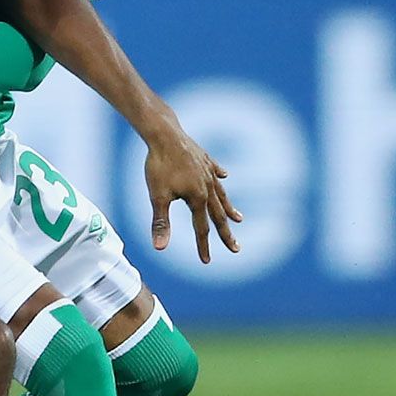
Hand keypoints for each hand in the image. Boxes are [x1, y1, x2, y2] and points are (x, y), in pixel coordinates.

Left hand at [143, 124, 240, 262]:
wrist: (164, 134)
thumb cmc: (159, 165)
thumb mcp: (157, 196)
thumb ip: (160, 223)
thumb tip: (160, 248)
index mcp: (198, 198)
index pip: (201, 228)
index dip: (203, 246)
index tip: (206, 261)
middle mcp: (207, 186)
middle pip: (218, 215)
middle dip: (226, 233)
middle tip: (236, 248)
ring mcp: (207, 171)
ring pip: (221, 194)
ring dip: (229, 208)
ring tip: (238, 219)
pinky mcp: (204, 158)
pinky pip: (215, 170)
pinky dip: (220, 176)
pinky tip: (224, 177)